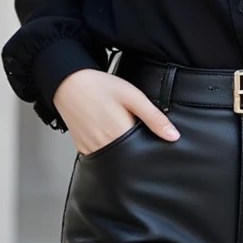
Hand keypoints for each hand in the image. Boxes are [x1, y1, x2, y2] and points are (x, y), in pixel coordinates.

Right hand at [52, 68, 180, 154]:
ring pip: (115, 159)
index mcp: (119, 134)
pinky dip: (109, 149)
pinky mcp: (83, 149)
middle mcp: (104, 147)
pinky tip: (110, 134)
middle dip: (137, 150)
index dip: (151, 148)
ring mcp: (91, 150)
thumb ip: (154, 117)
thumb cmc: (99, 86)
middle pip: (129, 158)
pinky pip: (101, 156)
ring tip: (122, 130)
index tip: (155, 142)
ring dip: (123, 151)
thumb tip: (173, 135)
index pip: (143, 153)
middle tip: (136, 131)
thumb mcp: (133, 96)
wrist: (68, 83)